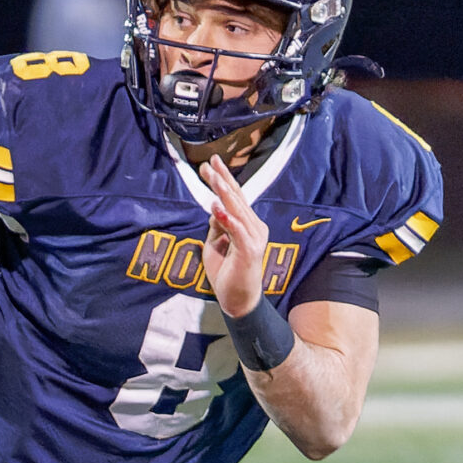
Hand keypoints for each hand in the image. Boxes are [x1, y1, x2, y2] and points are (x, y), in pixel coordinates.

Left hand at [200, 156, 268, 316]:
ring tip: (214, 179)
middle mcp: (254, 227)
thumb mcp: (215, 244)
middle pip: (236, 199)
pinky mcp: (250, 251)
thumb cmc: (227, 272)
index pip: (233, 197)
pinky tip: (217, 208)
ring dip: (225, 194)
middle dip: (222, 180)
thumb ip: (216, 226)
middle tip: (209, 163)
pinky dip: (228, 219)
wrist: (237, 299)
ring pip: (238, 211)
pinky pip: (238, 232)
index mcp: (246, 224)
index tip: (208, 165)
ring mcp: (254, 238)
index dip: (222, 180)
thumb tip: (213, 209)